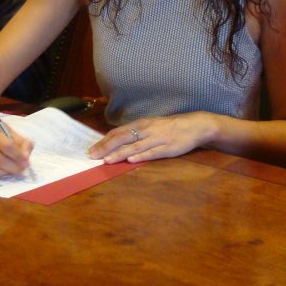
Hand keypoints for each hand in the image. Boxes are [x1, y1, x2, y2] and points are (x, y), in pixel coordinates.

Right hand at [0, 103, 34, 176]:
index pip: (7, 146)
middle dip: (13, 168)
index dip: (18, 157)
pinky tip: (0, 171)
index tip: (26, 163)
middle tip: (20, 170)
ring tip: (11, 172)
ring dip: (3, 173)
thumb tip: (25, 159)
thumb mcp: (13, 134)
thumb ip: (24, 145)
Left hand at [88, 112, 216, 164]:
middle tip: (93, 157)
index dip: (104, 141)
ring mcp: (157, 139)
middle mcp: (146, 130)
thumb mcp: (151, 126)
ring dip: (119, 154)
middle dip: (106, 148)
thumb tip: (117, 142)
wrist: (194, 125)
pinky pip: (152, 152)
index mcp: (141, 124)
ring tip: (107, 161)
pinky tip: (131, 160)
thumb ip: (136, 133)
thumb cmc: (169, 127)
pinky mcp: (167, 148)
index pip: (118, 132)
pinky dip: (141, 156)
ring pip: (134, 146)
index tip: (91, 150)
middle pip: (122, 138)